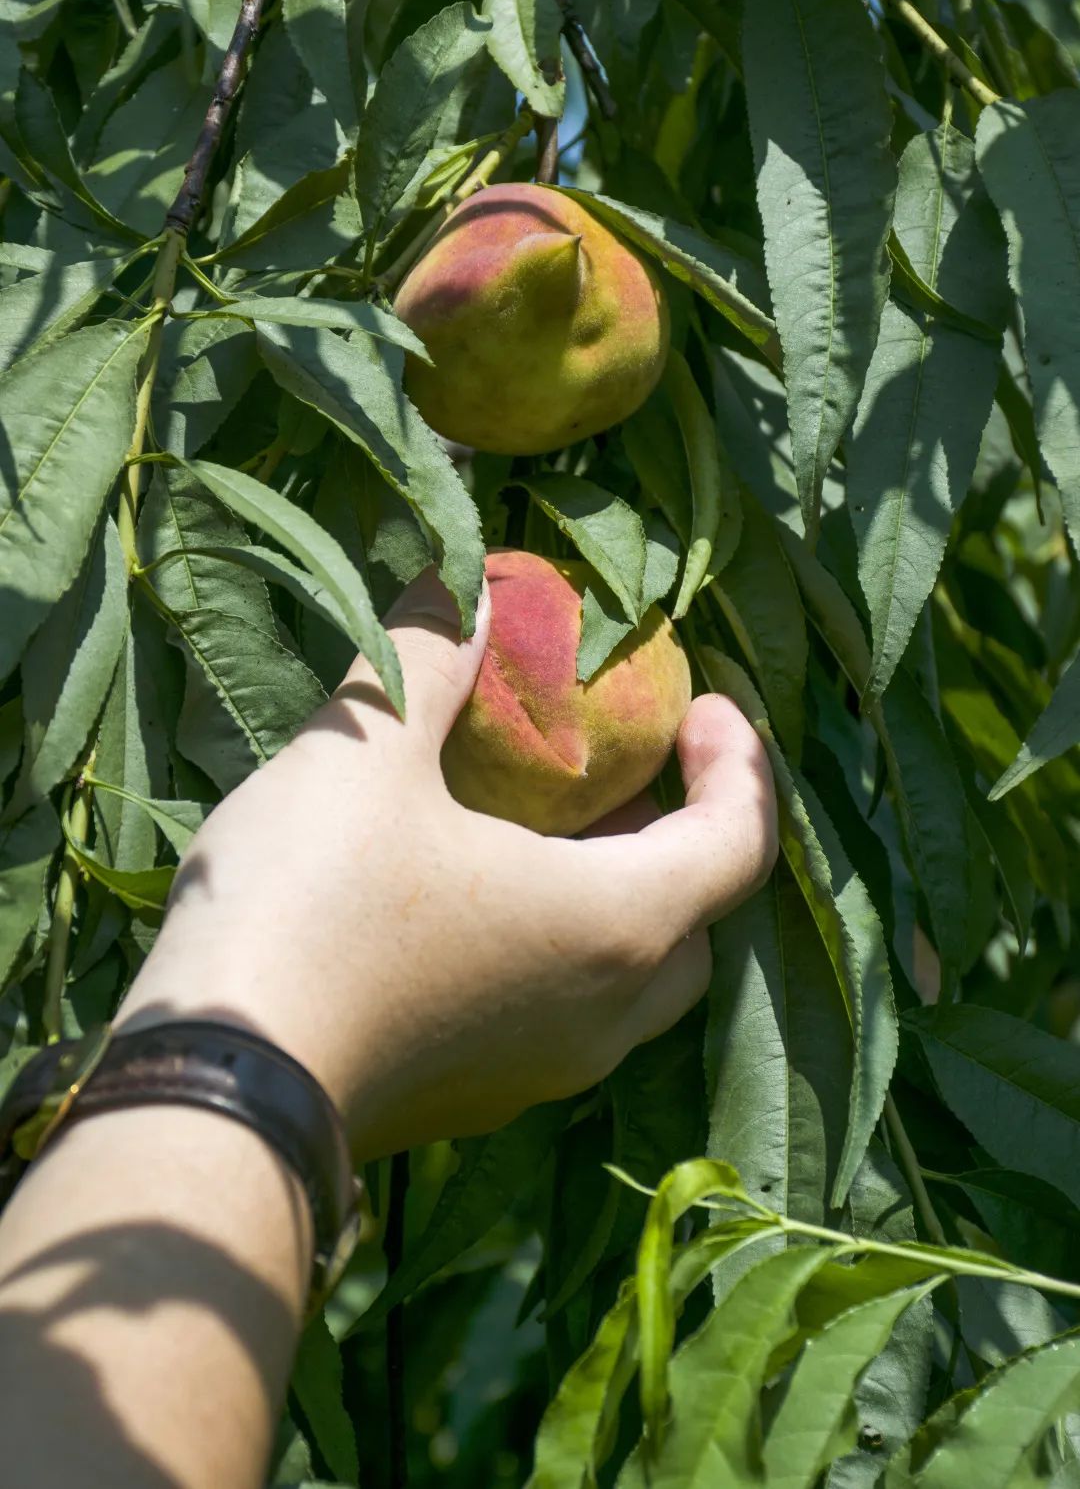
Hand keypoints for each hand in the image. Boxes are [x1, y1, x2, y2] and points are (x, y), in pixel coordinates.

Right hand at [119, 571, 777, 1155]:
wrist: (214, 1094)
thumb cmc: (311, 905)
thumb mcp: (366, 749)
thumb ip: (430, 653)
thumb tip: (466, 586)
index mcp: (616, 924)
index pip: (740, 841)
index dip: (739, 761)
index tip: (703, 701)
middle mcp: (604, 1016)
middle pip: (694, 920)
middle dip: (681, 836)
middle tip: (624, 772)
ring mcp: (540, 1077)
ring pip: (628, 981)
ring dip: (616, 899)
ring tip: (546, 828)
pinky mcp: (473, 1106)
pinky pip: (558, 1018)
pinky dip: (555, 952)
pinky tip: (468, 903)